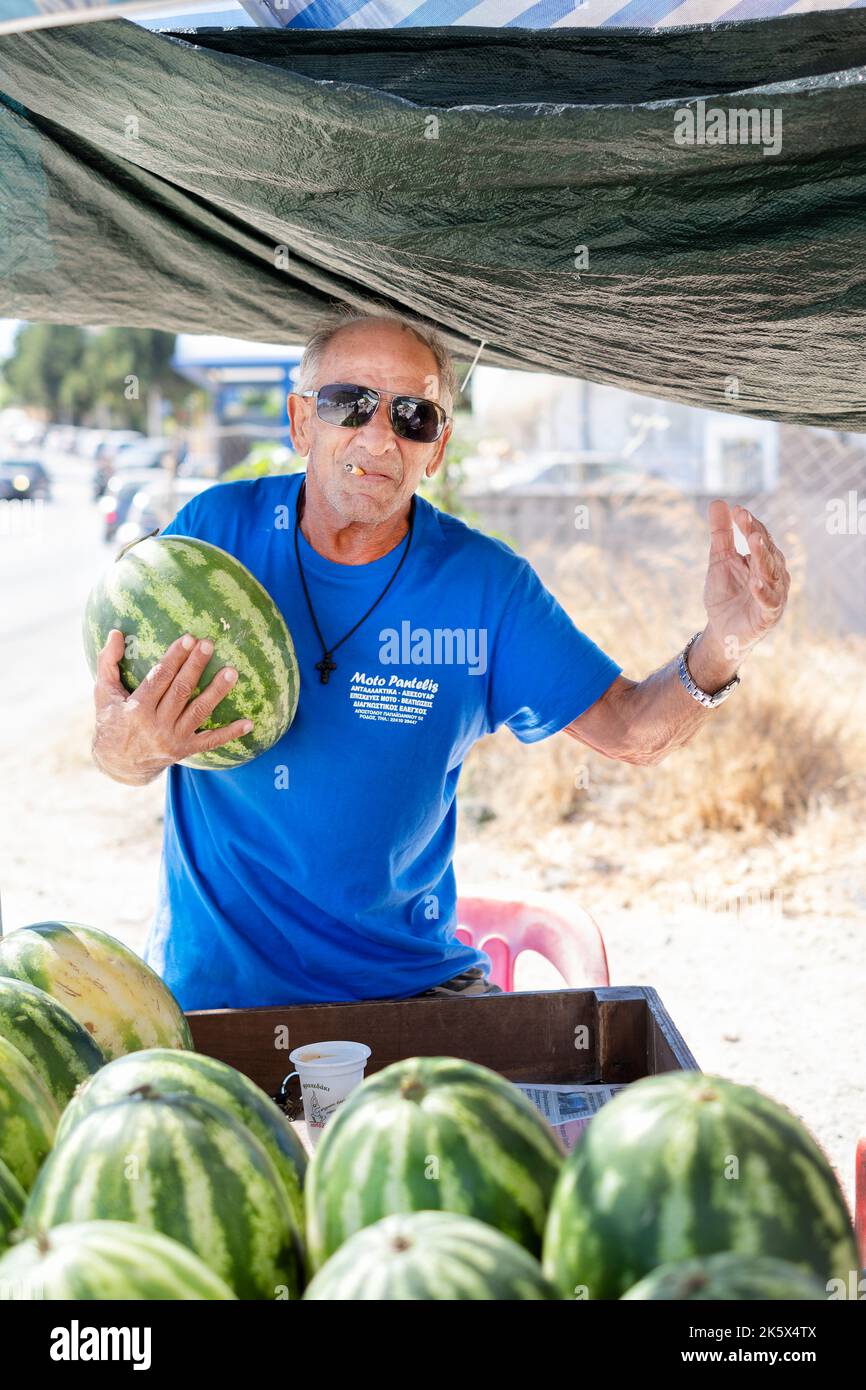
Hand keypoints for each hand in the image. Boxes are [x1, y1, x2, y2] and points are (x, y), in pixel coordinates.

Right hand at [92, 630, 253, 783]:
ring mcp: (173, 739)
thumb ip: (108, 662)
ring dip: (216, 692)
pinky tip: (248, 722)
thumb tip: (116, 633)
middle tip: (210, 644)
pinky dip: (230, 733)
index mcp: (137, 708)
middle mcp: (156, 724)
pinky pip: (211, 741)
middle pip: (181, 691)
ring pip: (199, 712)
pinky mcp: (185, 750)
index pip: (159, 678)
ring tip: (231, 672)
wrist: (119, 764)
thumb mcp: (103, 693)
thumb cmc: (111, 721)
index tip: (189, 638)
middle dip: (196, 666)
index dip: (174, 658)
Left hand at [702, 499, 789, 658]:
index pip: (759, 537)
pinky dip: (763, 592)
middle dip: (757, 535)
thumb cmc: (725, 594)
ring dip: (762, 556)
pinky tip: (755, 582)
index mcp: (762, 559)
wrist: (722, 630)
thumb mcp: (719, 560)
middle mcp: (773, 574)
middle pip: (766, 551)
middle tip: (746, 520)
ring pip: (771, 572)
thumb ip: (721, 533)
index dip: (749, 524)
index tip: (736, 510)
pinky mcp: (768, 615)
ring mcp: (774, 594)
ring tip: (753, 540)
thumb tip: (718, 501)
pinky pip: (769, 602)